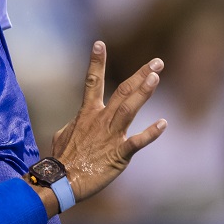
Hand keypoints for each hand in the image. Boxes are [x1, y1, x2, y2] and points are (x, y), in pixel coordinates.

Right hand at [51, 41, 166, 202]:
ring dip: (143, 92)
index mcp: (87, 113)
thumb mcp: (63, 134)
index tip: (100, 44)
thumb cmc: (61, 158)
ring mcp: (110, 135)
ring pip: (129, 108)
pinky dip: (150, 133)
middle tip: (157, 62)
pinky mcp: (118, 154)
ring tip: (156, 77)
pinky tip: (163, 124)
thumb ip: (75, 125)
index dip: (96, 62)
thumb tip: (77, 123)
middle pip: (122, 90)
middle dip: (140, 74)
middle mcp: (100, 119)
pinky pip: (137, 141)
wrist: (61, 180)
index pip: (92, 81)